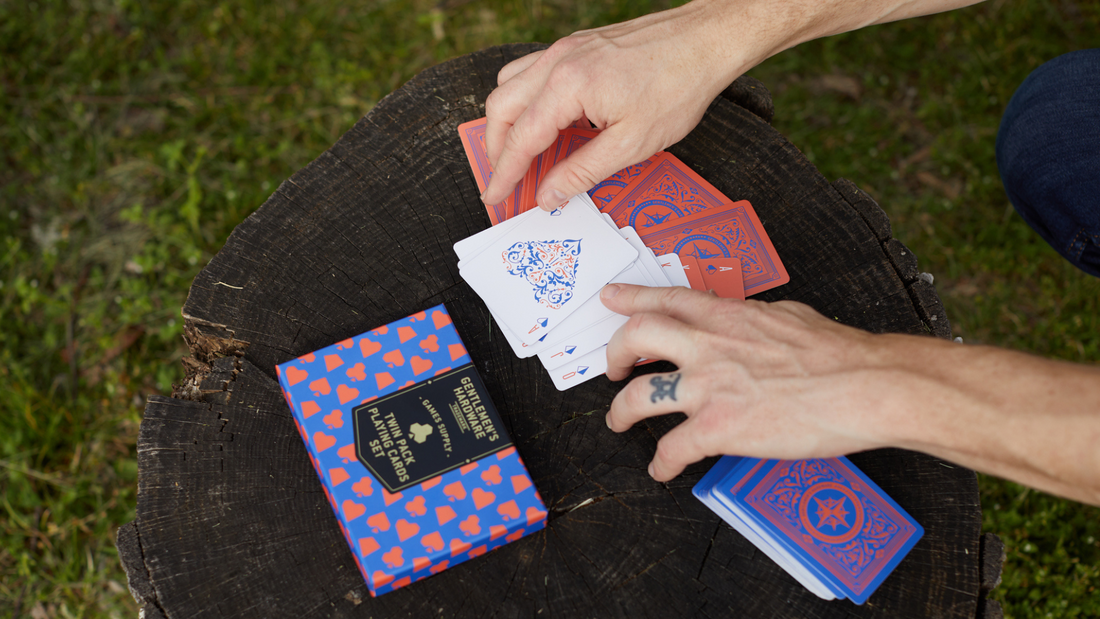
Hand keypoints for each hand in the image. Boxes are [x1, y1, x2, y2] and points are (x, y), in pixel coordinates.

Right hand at [481, 2, 764, 209]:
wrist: (704, 41)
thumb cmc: (677, 86)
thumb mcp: (631, 145)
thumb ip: (582, 172)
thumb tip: (549, 195)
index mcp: (568, 87)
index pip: (520, 138)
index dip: (504, 173)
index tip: (495, 196)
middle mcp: (557, 61)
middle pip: (501, 107)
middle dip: (495, 148)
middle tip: (503, 179)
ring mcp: (564, 49)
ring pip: (509, 84)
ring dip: (506, 121)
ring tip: (518, 154)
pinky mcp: (576, 46)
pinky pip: (532, 72)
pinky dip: (525, 100)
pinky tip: (545, 121)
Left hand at [600, 283, 893, 481]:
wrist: (867, 385)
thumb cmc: (841, 352)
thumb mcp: (788, 316)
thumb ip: (754, 318)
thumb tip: (747, 319)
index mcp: (727, 317)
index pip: (667, 299)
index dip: (631, 298)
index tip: (610, 297)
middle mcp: (708, 346)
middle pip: (635, 337)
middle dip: (614, 352)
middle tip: (612, 368)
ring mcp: (709, 387)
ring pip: (637, 396)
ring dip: (620, 412)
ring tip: (618, 422)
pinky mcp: (720, 428)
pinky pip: (672, 449)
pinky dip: (661, 464)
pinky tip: (662, 471)